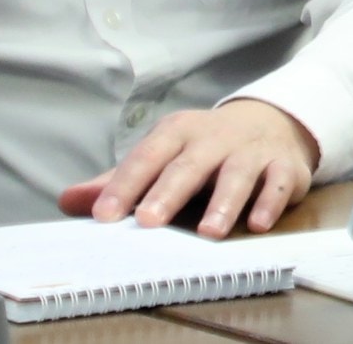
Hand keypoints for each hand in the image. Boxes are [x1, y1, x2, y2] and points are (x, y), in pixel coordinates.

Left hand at [60, 99, 318, 239]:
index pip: (147, 156)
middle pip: (189, 164)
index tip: (102, 215)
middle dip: (169, 192)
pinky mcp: (284, 166)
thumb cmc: (204, 148)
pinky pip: (279, 182)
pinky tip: (258, 223)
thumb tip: (68, 201)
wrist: (271, 120)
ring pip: (237, 174)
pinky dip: (270, 201)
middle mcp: (215, 138)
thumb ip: (120, 181)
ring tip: (209, 232)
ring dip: (224, 202)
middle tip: (148, 220)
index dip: (124, 185)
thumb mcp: (163, 155)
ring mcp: (251, 151)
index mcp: (178, 133)